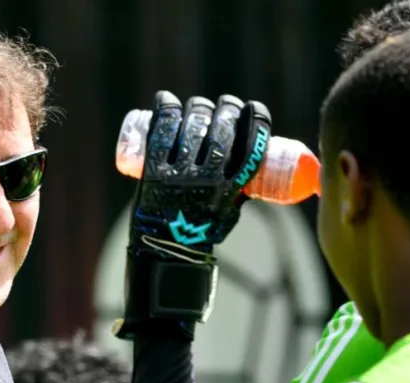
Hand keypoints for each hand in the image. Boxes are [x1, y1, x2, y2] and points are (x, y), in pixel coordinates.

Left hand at [116, 91, 271, 339]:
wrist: (164, 255)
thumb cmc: (198, 234)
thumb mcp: (229, 211)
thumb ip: (237, 188)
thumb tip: (249, 161)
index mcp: (233, 189)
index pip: (251, 142)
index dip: (255, 117)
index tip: (251, 108)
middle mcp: (209, 179)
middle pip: (221, 128)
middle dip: (224, 108)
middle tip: (221, 106)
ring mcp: (180, 175)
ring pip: (192, 126)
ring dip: (197, 107)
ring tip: (197, 106)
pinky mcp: (154, 174)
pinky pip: (160, 134)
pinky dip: (163, 111)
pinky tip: (164, 99)